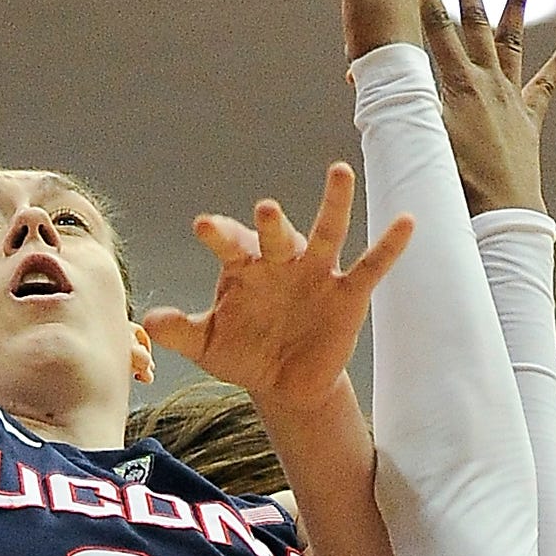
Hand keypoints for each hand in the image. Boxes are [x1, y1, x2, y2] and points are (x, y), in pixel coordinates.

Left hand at [143, 163, 414, 410]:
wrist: (284, 384)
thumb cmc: (243, 352)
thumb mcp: (208, 346)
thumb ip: (180, 331)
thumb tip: (148, 322)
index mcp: (244, 268)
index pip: (230, 243)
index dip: (219, 234)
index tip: (204, 225)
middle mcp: (281, 262)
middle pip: (276, 234)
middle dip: (271, 223)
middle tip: (265, 209)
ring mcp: (316, 273)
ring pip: (326, 232)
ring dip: (333, 203)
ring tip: (339, 171)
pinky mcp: (348, 292)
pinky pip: (371, 266)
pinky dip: (390, 245)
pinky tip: (407, 220)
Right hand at [419, 0, 555, 214]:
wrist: (502, 215)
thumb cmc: (454, 186)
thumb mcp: (421, 141)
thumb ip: (399, 107)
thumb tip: (360, 83)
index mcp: (456, 85)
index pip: (437, 28)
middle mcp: (486, 80)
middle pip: (475, 17)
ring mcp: (511, 95)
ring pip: (514, 37)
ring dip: (519, 0)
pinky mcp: (529, 117)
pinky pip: (547, 84)